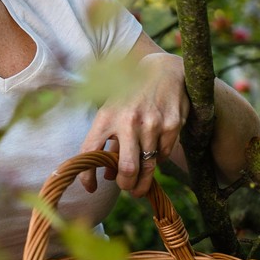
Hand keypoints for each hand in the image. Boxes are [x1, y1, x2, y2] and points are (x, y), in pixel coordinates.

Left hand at [78, 51, 187, 197]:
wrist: (162, 70)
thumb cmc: (130, 95)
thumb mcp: (112, 111)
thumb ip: (108, 142)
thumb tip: (108, 176)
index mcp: (106, 116)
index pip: (90, 153)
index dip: (87, 176)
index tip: (90, 188)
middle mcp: (128, 121)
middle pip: (126, 169)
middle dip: (126, 185)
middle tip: (126, 188)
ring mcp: (152, 124)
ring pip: (148, 167)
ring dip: (142, 182)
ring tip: (139, 188)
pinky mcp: (172, 126)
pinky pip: (163, 155)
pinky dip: (157, 160)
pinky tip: (153, 156)